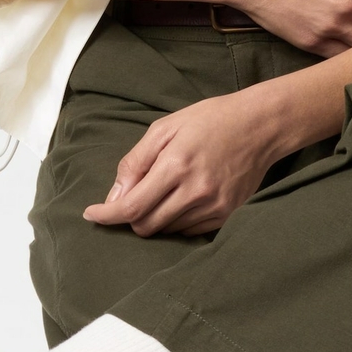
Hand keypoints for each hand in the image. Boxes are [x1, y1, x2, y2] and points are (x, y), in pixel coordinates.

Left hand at [82, 90, 279, 236]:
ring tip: (165, 190)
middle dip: (130, 216)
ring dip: (155, 217)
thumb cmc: (210, 120)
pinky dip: (176, 221)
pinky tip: (182, 198)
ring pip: (167, 230)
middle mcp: (195, 191)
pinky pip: (189, 231)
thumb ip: (136, 162)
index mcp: (176, 165)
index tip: (91, 215)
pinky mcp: (227, 215)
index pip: (132, 206)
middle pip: (146, 225)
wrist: (260, 125)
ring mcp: (214, 206)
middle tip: (133, 196)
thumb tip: (114, 196)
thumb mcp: (165, 128)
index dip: (107, 215)